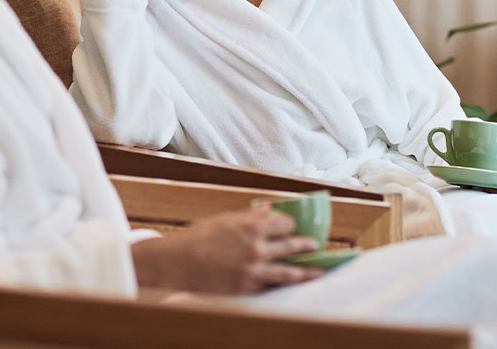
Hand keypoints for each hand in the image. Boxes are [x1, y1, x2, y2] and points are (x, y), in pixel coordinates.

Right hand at [130, 206, 322, 293]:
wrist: (177, 264)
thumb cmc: (198, 238)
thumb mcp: (224, 220)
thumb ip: (249, 216)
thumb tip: (269, 209)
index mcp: (250, 225)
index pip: (284, 223)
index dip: (291, 224)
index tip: (293, 226)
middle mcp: (256, 247)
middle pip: (291, 245)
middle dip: (306, 245)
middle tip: (315, 245)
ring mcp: (253, 269)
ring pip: (288, 271)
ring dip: (306, 271)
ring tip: (318, 270)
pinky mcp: (247, 287)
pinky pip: (271, 286)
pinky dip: (283, 284)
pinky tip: (292, 284)